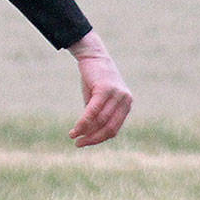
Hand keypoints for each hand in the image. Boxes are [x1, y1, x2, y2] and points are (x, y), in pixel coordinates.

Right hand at [67, 31, 131, 147]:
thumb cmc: (94, 78)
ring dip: (85, 131)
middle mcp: (125, 100)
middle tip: (79, 144)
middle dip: (93, 138)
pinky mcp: (106, 89)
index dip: (99, 139)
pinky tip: (75, 129)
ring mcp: (117, 94)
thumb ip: (97, 115)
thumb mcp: (97, 100)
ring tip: (74, 136)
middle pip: (109, 128)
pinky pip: (93, 111)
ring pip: (100, 121)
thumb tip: (89, 135)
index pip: (114, 129)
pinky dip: (83, 122)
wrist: (92, 55)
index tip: (85, 143)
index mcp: (126, 104)